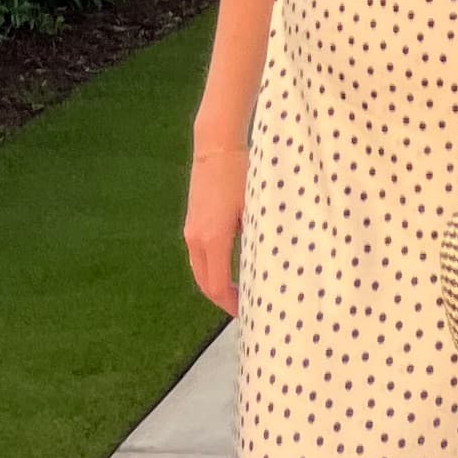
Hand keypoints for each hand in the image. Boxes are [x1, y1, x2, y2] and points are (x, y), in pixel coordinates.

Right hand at [184, 138, 248, 314]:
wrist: (215, 146)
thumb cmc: (240, 174)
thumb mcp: (254, 207)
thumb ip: (257, 238)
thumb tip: (267, 265)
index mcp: (213, 239)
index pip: (218, 286)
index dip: (231, 304)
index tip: (248, 311)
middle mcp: (196, 239)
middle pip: (205, 283)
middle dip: (222, 298)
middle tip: (243, 307)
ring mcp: (191, 230)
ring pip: (199, 269)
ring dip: (215, 284)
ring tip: (237, 291)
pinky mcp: (192, 221)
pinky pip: (199, 255)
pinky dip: (211, 268)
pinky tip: (228, 266)